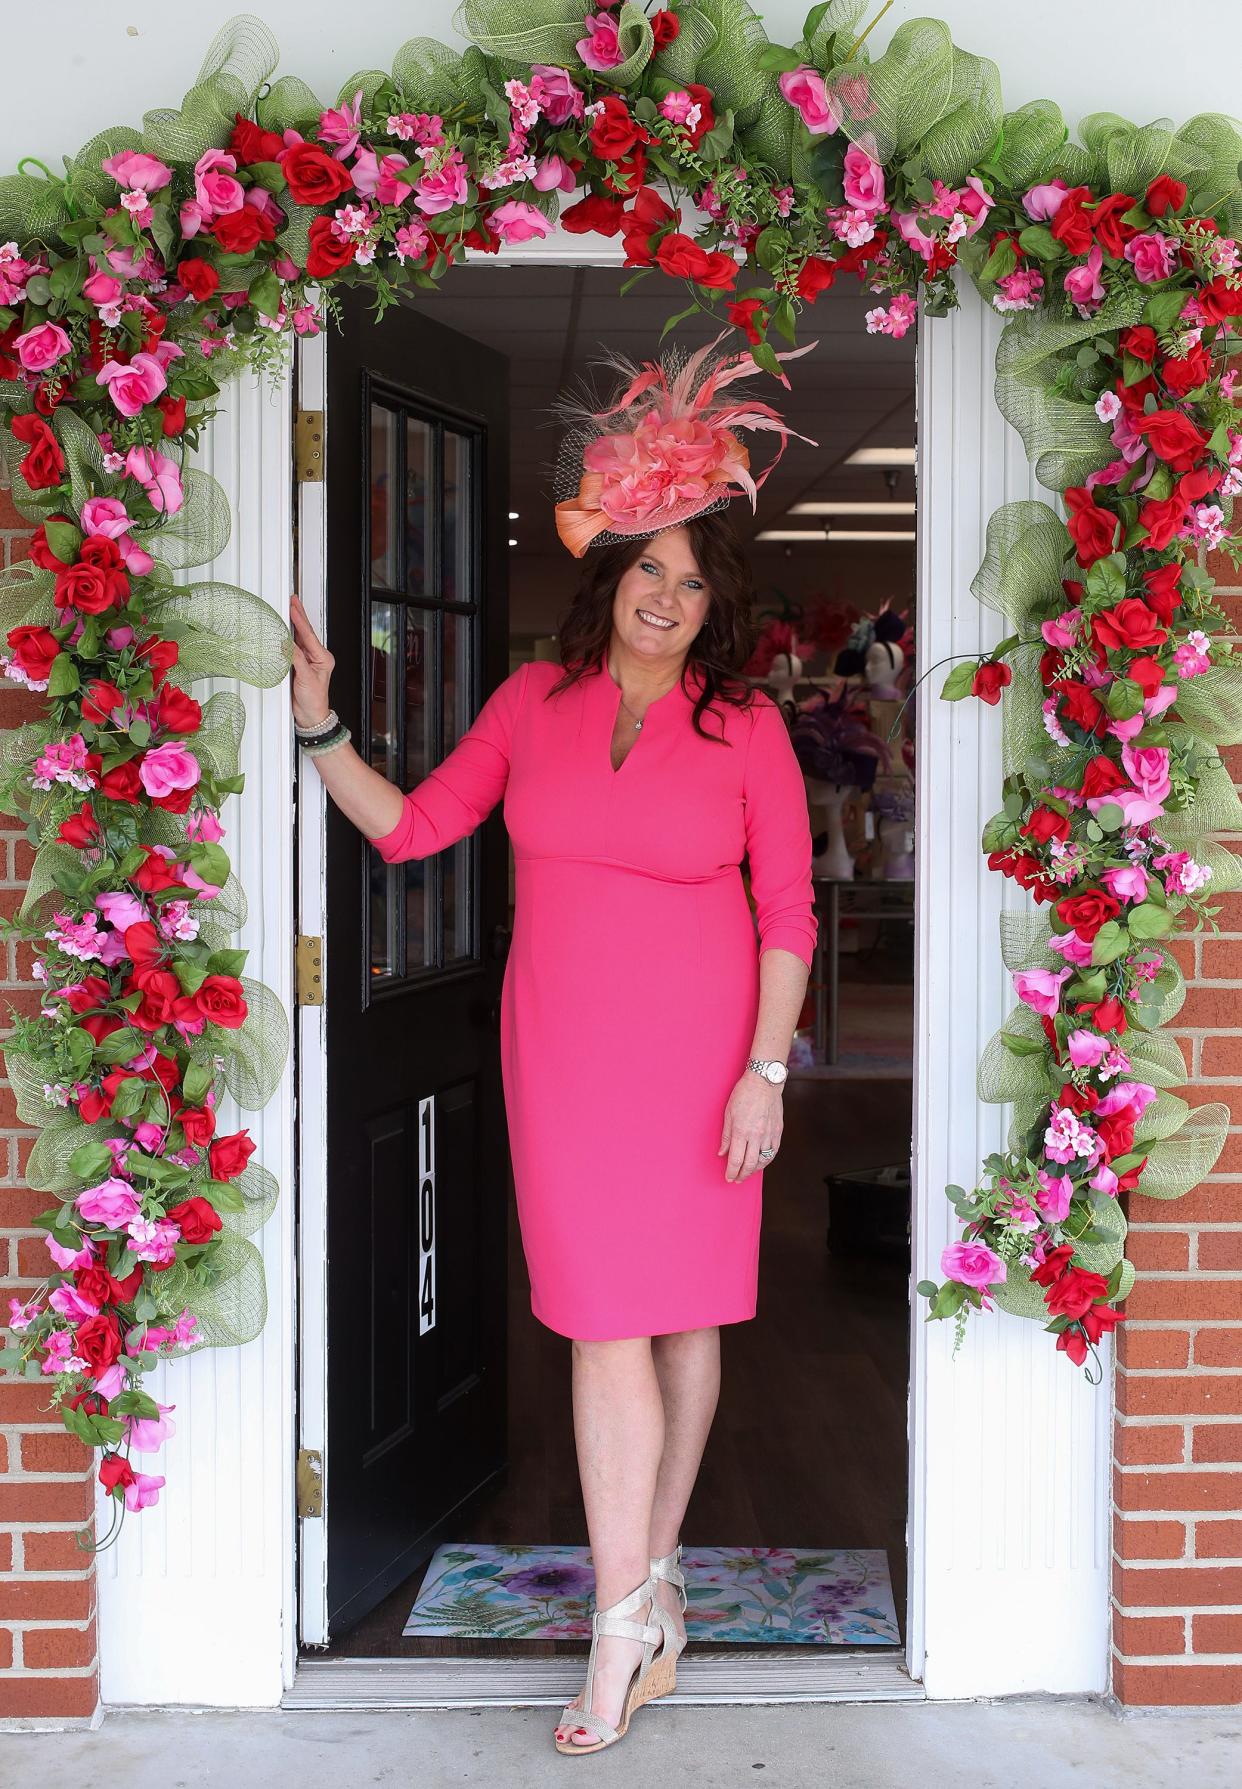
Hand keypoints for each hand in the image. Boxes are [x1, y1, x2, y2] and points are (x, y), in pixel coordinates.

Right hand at [289, 592, 334, 727]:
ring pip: (299, 638)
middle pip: (305, 632)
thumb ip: (296, 660)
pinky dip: (287, 637)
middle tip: (293, 600)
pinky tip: (284, 629)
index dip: (300, 620)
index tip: (293, 607)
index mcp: (323, 658)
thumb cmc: (314, 700)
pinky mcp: (299, 665)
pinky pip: (292, 647)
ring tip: (288, 609)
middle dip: (299, 615)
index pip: (309, 635)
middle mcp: (316, 657)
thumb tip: (287, 645)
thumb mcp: (306, 678)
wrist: (311, 715)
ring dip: (294, 624)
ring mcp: (307, 660)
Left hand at [718, 1071, 782, 1182]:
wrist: (764, 1082)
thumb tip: (722, 1153)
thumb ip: (726, 1136)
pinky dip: (767, 1161)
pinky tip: (762, 1163)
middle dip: (742, 1175)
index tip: (728, 1177)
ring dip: (754, 1170)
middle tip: (737, 1179)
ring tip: (748, 1173)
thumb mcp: (728, 1113)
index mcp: (741, 1131)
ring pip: (763, 1160)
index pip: (735, 1160)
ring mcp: (769, 1134)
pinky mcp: (778, 1131)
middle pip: (749, 1164)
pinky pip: (773, 1152)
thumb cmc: (743, 1094)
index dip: (731, 1172)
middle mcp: (756, 1135)